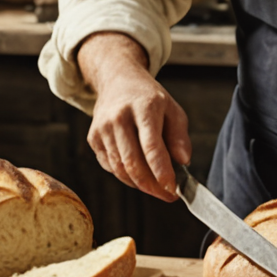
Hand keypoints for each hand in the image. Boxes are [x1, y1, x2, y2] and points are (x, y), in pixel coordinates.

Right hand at [78, 32, 190, 200]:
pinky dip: (126, 177)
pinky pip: (110, 167)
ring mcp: (102, 128)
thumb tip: (183, 161)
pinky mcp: (93, 138)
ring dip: (139, 185)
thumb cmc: (149, 98)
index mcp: (143, 107)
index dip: (162, 172)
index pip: (152, 146)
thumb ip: (180, 136)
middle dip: (152, 186)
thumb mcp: (172, 109)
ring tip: (156, 188)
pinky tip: (139, 174)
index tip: (173, 189)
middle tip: (168, 195)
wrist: (117, 80)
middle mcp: (119, 117)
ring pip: (120, 169)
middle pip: (133, 163)